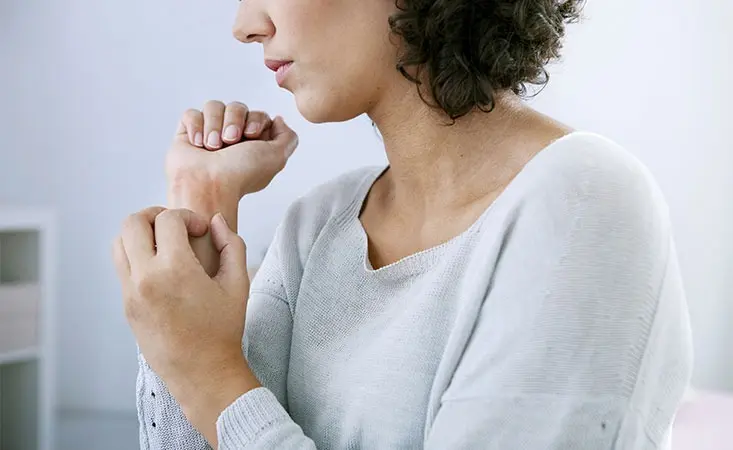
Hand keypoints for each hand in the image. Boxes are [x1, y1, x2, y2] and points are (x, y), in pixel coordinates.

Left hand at [112, 206, 259, 433]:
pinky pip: (122, 267)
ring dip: (140, 234)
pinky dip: (137, 256)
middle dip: (155, 215)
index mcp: (175, 270)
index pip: (167, 219)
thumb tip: (215, 221)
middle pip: (132, 223)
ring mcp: (131, 293)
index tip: (202, 230)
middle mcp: (145, 278)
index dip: (188, 217)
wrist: (202, 372)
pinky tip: (161, 267)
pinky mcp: (126, 305)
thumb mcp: (238, 284)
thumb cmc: (223, 330)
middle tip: (176, 226)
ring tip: (164, 243)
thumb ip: (232, 245)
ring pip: (119, 243)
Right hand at [166, 100, 298, 199]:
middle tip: (230, 141)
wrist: (209, 185)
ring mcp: (209, 134)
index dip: (255, 119)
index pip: (257, 114)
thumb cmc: (240, 175)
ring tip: (212, 146)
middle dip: (234, 121)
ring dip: (214, 125)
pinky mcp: (188, 133)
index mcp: (253, 143)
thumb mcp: (277, 157)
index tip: (251, 135)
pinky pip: (192, 114)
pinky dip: (195, 126)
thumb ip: (287, 137)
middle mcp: (232, 136)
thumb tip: (279, 120)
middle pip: (237, 106)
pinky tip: (198, 144)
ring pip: (214, 106)